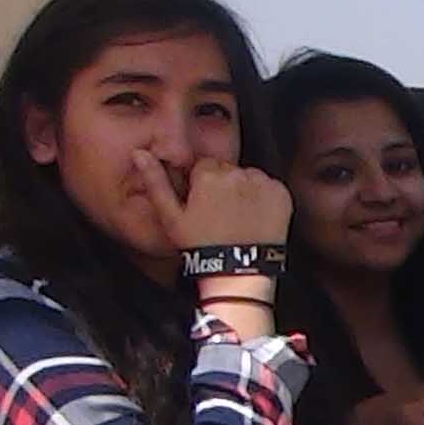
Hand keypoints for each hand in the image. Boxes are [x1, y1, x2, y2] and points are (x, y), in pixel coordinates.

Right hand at [135, 148, 290, 250]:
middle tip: (220, 214)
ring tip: (238, 217)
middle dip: (224, 185)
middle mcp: (238, 173)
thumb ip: (156, 181)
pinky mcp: (282, 194)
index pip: (205, 166)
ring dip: (245, 190)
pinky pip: (270, 187)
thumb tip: (140, 154)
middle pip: (228, 170)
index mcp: (209, 175)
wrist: (238, 270)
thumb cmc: (202, 245)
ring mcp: (263, 183)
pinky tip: (255, 217)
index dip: (202, 185)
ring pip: (249, 177)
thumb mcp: (171, 216)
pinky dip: (265, 198)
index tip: (203, 204)